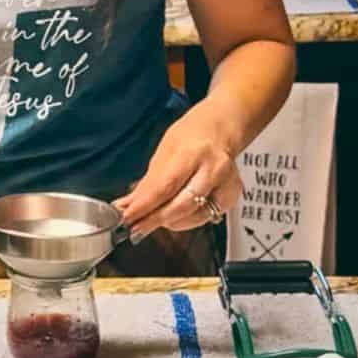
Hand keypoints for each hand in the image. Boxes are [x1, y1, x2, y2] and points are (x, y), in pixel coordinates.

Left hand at [114, 102, 242, 241]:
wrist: (219, 129)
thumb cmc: (190, 137)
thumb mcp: (164, 152)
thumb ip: (149, 182)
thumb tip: (126, 205)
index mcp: (193, 153)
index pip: (165, 186)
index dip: (144, 207)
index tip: (127, 218)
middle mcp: (213, 169)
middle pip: (182, 205)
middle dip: (154, 220)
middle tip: (135, 228)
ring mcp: (226, 184)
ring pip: (194, 217)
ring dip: (168, 223)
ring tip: (150, 221)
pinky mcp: (231, 197)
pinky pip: (205, 218)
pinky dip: (186, 220)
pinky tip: (173, 217)